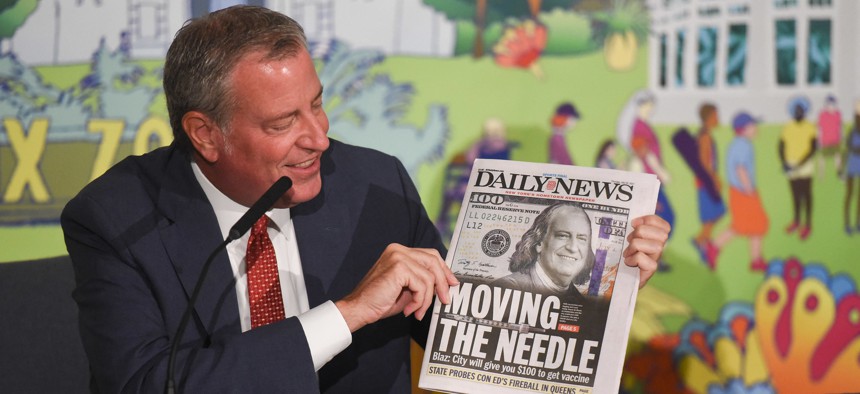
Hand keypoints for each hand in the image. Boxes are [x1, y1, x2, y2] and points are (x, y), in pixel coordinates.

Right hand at [335, 243, 458, 332]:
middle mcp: (399, 250)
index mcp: (399, 251)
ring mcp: (398, 256)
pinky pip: (422, 285)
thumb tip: (445, 284)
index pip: (430, 255)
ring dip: (426, 299)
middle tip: (445, 300)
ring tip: (417, 311)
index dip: (444, 269)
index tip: (452, 284)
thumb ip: (423, 281)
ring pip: (429, 277)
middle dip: (443, 282)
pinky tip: (410, 310)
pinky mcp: (399, 267)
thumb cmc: (380, 301)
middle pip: (433, 260)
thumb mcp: (407, 289)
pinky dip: (420, 301)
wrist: (359, 309)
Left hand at [623, 215, 670, 287]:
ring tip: (627, 252)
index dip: (650, 220)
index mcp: (655, 238)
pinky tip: (628, 262)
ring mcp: (656, 260)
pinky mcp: (650, 271)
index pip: (664, 225)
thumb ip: (632, 228)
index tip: (633, 223)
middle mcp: (659, 249)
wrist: (617, 279)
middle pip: (661, 234)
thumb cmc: (621, 255)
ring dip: (636, 246)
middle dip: (641, 233)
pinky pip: (646, 260)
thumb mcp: (626, 238)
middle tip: (629, 240)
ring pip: (655, 246)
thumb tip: (631, 217)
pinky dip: (634, 259)